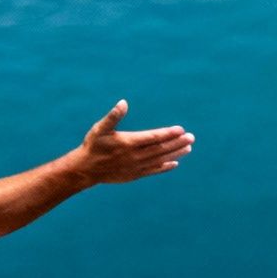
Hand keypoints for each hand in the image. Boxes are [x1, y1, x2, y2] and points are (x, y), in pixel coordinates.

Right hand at [77, 100, 193, 185]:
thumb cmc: (93, 145)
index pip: (153, 137)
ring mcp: (135, 167)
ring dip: (174, 154)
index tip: (181, 129)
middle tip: (191, 137)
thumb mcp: (100, 129)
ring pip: (159, 160)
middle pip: (160, 149)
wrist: (85, 169)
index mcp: (128, 143)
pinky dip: (164, 167)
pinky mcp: (134, 175)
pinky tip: (175, 163)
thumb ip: (113, 116)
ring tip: (188, 148)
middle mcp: (134, 156)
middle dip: (176, 143)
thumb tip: (123, 102)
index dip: (168, 133)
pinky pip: (152, 170)